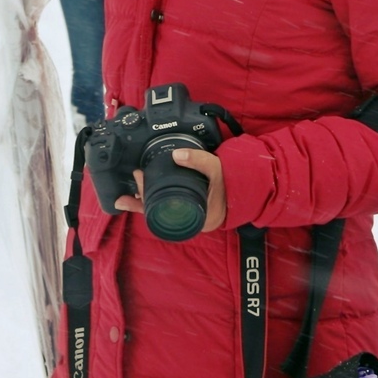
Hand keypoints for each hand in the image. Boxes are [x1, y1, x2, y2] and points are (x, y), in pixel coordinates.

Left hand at [113, 150, 227, 233]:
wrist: (248, 187)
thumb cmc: (232, 182)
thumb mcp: (216, 168)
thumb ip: (198, 160)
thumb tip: (176, 154)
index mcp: (197, 219)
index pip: (163, 214)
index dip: (145, 201)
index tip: (138, 180)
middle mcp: (191, 223)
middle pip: (159, 214)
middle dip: (141, 200)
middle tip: (135, 177)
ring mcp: (191, 219)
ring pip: (163, 213)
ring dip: (146, 202)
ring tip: (129, 193)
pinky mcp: (191, 211)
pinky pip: (169, 209)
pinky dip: (157, 202)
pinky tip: (147, 194)